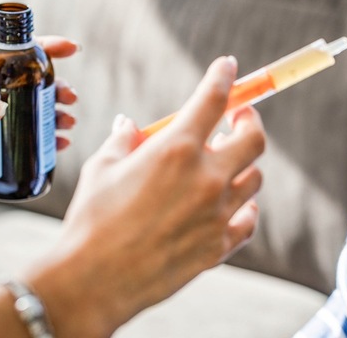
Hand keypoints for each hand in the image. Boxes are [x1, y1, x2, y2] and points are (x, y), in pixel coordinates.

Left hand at [0, 36, 79, 185]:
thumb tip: (1, 109)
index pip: (18, 56)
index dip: (47, 48)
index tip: (71, 48)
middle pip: (37, 86)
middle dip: (58, 88)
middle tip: (69, 97)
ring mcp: (2, 121)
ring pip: (40, 113)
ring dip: (59, 115)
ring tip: (66, 123)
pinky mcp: (4, 145)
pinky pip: (34, 142)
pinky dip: (51, 141)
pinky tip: (60, 144)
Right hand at [28, 56, 265, 336]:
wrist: (94, 280)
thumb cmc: (92, 220)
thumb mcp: (103, 168)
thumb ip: (125, 140)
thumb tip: (129, 125)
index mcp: (176, 149)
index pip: (214, 99)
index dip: (224, 77)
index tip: (228, 67)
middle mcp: (207, 177)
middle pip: (253, 138)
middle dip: (249, 121)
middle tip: (238, 119)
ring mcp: (218, 213)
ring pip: (254, 179)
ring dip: (243, 167)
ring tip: (225, 165)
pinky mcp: (220, 244)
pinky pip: (248, 220)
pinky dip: (245, 209)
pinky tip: (234, 205)